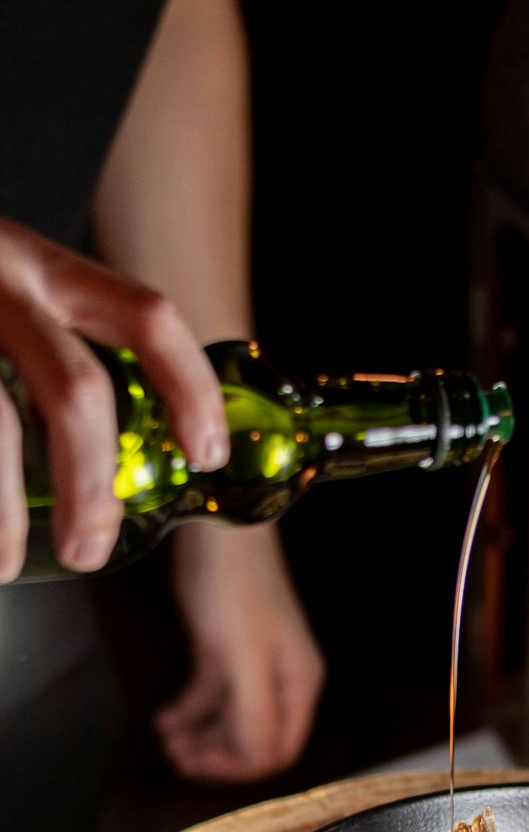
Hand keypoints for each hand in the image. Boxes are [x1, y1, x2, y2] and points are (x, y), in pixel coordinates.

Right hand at [0, 217, 229, 581]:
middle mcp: (2, 280)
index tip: (206, 455)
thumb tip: (127, 464)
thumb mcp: (14, 300)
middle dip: (90, 484)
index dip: (190, 389)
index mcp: (49, 269)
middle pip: (74, 390)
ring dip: (4, 509)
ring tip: (7, 562)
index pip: (147, 317)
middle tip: (91, 549)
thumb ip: (60, 356)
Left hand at [153, 522, 325, 782]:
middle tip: (178, 758)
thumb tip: (254, 760)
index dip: (242, 766)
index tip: (203, 764)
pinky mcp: (223, 652)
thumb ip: (253, 713)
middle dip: (215, 754)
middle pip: (252, 739)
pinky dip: (187, 712)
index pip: (278, 750)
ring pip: (228, 721)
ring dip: (198, 736)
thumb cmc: (237, 587)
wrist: (218, 532)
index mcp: (297, 685)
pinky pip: (208, 697)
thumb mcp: (243, 658)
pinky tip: (165, 718)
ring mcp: (250, 666)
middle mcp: (279, 680)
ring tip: (167, 739)